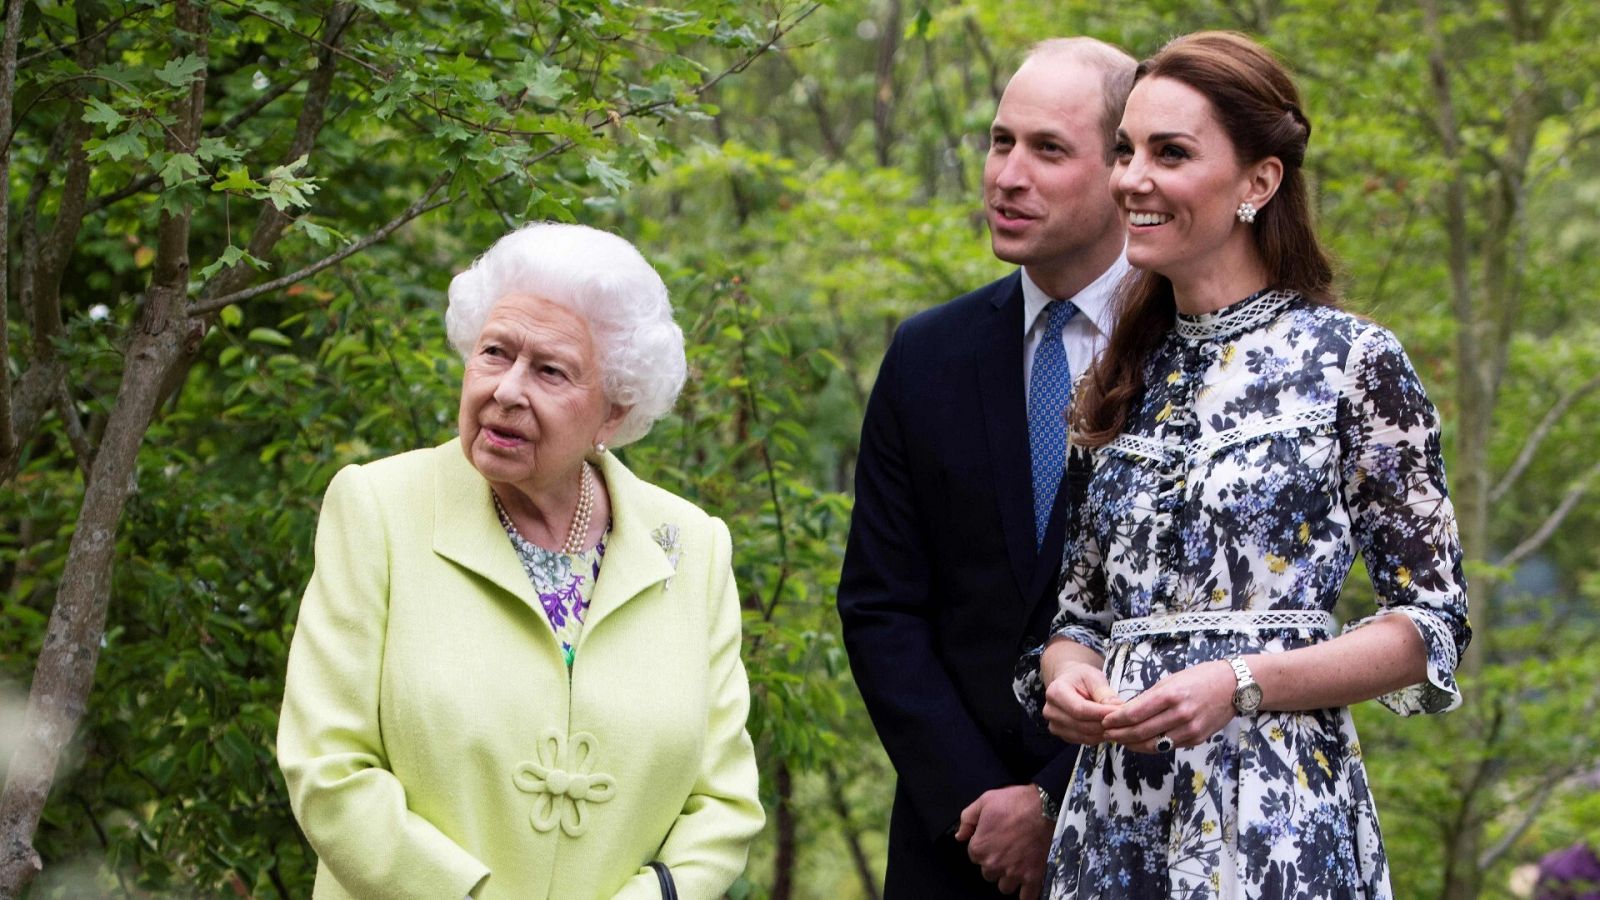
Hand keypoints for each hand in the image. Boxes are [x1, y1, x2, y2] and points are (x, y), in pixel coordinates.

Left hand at [953, 785, 1050, 898]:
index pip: (974, 857)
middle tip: (1007, 850)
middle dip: (996, 863)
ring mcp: (1014, 873)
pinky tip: (1027, 884)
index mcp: (980, 847)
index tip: (994, 840)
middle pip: (989, 873)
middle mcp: (994, 864)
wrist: (1046, 807)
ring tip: (1017, 863)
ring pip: (1004, 886)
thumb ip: (967, 819)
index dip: (984, 847)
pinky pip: (1026, 897)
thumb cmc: (1014, 802)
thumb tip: (959, 836)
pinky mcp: (1033, 877)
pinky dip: (1026, 894)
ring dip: (1009, 878)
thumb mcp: (985, 801)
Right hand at [1042, 662, 1122, 744]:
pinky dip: (1098, 736)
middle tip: (1123, 719)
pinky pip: (1084, 741)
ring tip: (1116, 722)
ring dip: (1104, 732)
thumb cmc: (1081, 678)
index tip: (1120, 712)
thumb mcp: (1093, 677)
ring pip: (1085, 736)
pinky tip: (1106, 727)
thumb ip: (1104, 692)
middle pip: (1082, 725)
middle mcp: (1051, 711)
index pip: (1080, 709)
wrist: (1069, 682)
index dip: (1101, 713)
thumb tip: (1117, 707)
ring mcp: (1055, 725)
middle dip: (1106, 723)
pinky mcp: (1063, 734)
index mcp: (1056, 692)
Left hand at [1101, 659, 1235, 752]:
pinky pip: (1169, 746)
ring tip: (1120, 741)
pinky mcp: (1197, 739)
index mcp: (1170, 695)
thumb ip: (1150, 697)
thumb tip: (1126, 710)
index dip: (1116, 720)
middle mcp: (1180, 714)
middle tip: (1107, 734)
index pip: (1135, 713)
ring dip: (1133, 744)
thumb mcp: (1171, 680)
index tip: (1104, 721)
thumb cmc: (1200, 678)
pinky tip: (1141, 742)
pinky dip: (1152, 745)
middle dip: (1120, 735)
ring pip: (1154, 744)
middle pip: (1141, 731)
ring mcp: (1190, 729)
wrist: (1234, 686)